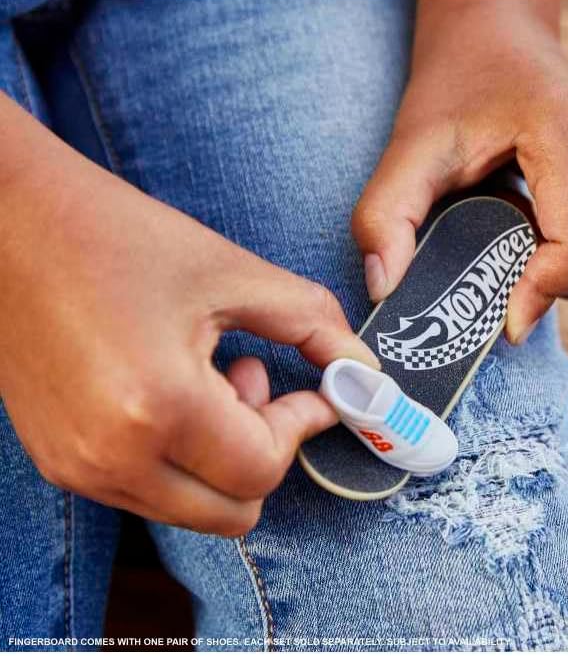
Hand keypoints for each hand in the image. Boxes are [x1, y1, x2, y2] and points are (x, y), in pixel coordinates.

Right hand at [0, 95, 376, 535]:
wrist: (7, 221)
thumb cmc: (115, 234)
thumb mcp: (231, 271)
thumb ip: (313, 325)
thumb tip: (365, 371)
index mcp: (158, 407)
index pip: (262, 469)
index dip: (302, 426)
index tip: (316, 388)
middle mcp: (110, 457)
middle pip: (232, 512)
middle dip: (264, 453)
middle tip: (255, 382)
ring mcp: (76, 467)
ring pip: (191, 509)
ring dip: (221, 458)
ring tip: (209, 375)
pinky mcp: (58, 461)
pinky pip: (147, 492)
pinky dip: (179, 458)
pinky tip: (169, 388)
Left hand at [352, 0, 567, 343]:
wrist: (498, 36)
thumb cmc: (457, 83)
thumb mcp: (411, 144)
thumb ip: (385, 215)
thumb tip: (383, 287)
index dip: (541, 294)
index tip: (501, 323)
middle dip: (540, 286)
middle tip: (486, 273)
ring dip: (552, 273)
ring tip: (504, 238)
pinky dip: (564, 256)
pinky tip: (527, 226)